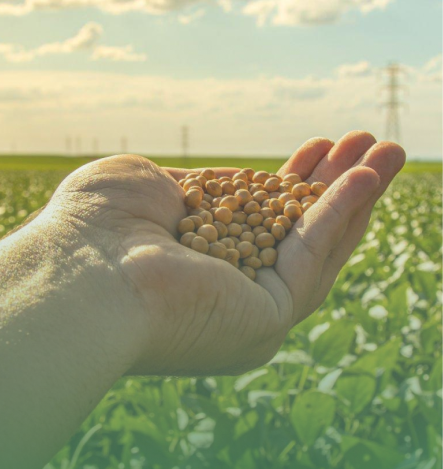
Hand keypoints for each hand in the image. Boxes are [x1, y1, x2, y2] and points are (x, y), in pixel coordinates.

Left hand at [47, 131, 404, 375]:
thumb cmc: (94, 224)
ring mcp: (248, 311)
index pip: (258, 222)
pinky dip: (341, 216)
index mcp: (196, 262)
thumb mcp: (146, 186)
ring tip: (389, 153)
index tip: (318, 149)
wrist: (79, 271)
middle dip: (337, 188)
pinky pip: (313, 262)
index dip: (293, 184)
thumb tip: (215, 191)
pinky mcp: (266, 322)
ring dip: (356, 198)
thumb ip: (194, 190)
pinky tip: (365, 177)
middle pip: (298, 235)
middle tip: (372, 146)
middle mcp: (226, 292)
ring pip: (317, 249)